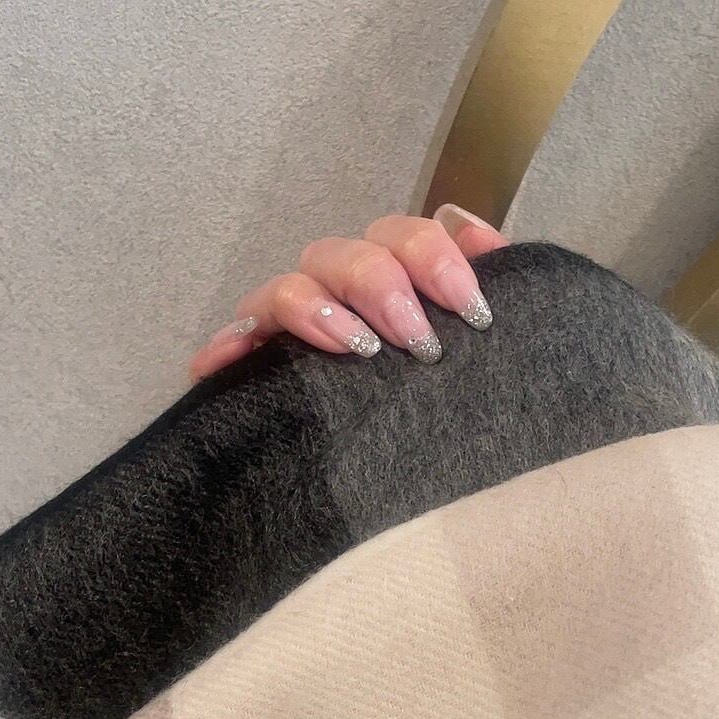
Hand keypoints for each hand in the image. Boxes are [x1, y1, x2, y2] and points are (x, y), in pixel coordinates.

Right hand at [189, 204, 508, 380]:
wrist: (436, 480)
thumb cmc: (462, 404)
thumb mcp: (495, 354)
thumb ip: (498, 289)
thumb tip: (482, 238)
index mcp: (402, 279)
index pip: (409, 238)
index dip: (439, 260)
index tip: (475, 313)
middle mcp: (347, 290)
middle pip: (348, 253)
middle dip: (384, 287)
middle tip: (420, 344)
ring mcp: (301, 322)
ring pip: (292, 286)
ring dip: (321, 309)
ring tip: (358, 350)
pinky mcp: (262, 360)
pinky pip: (238, 337)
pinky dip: (229, 342)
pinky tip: (220, 362)